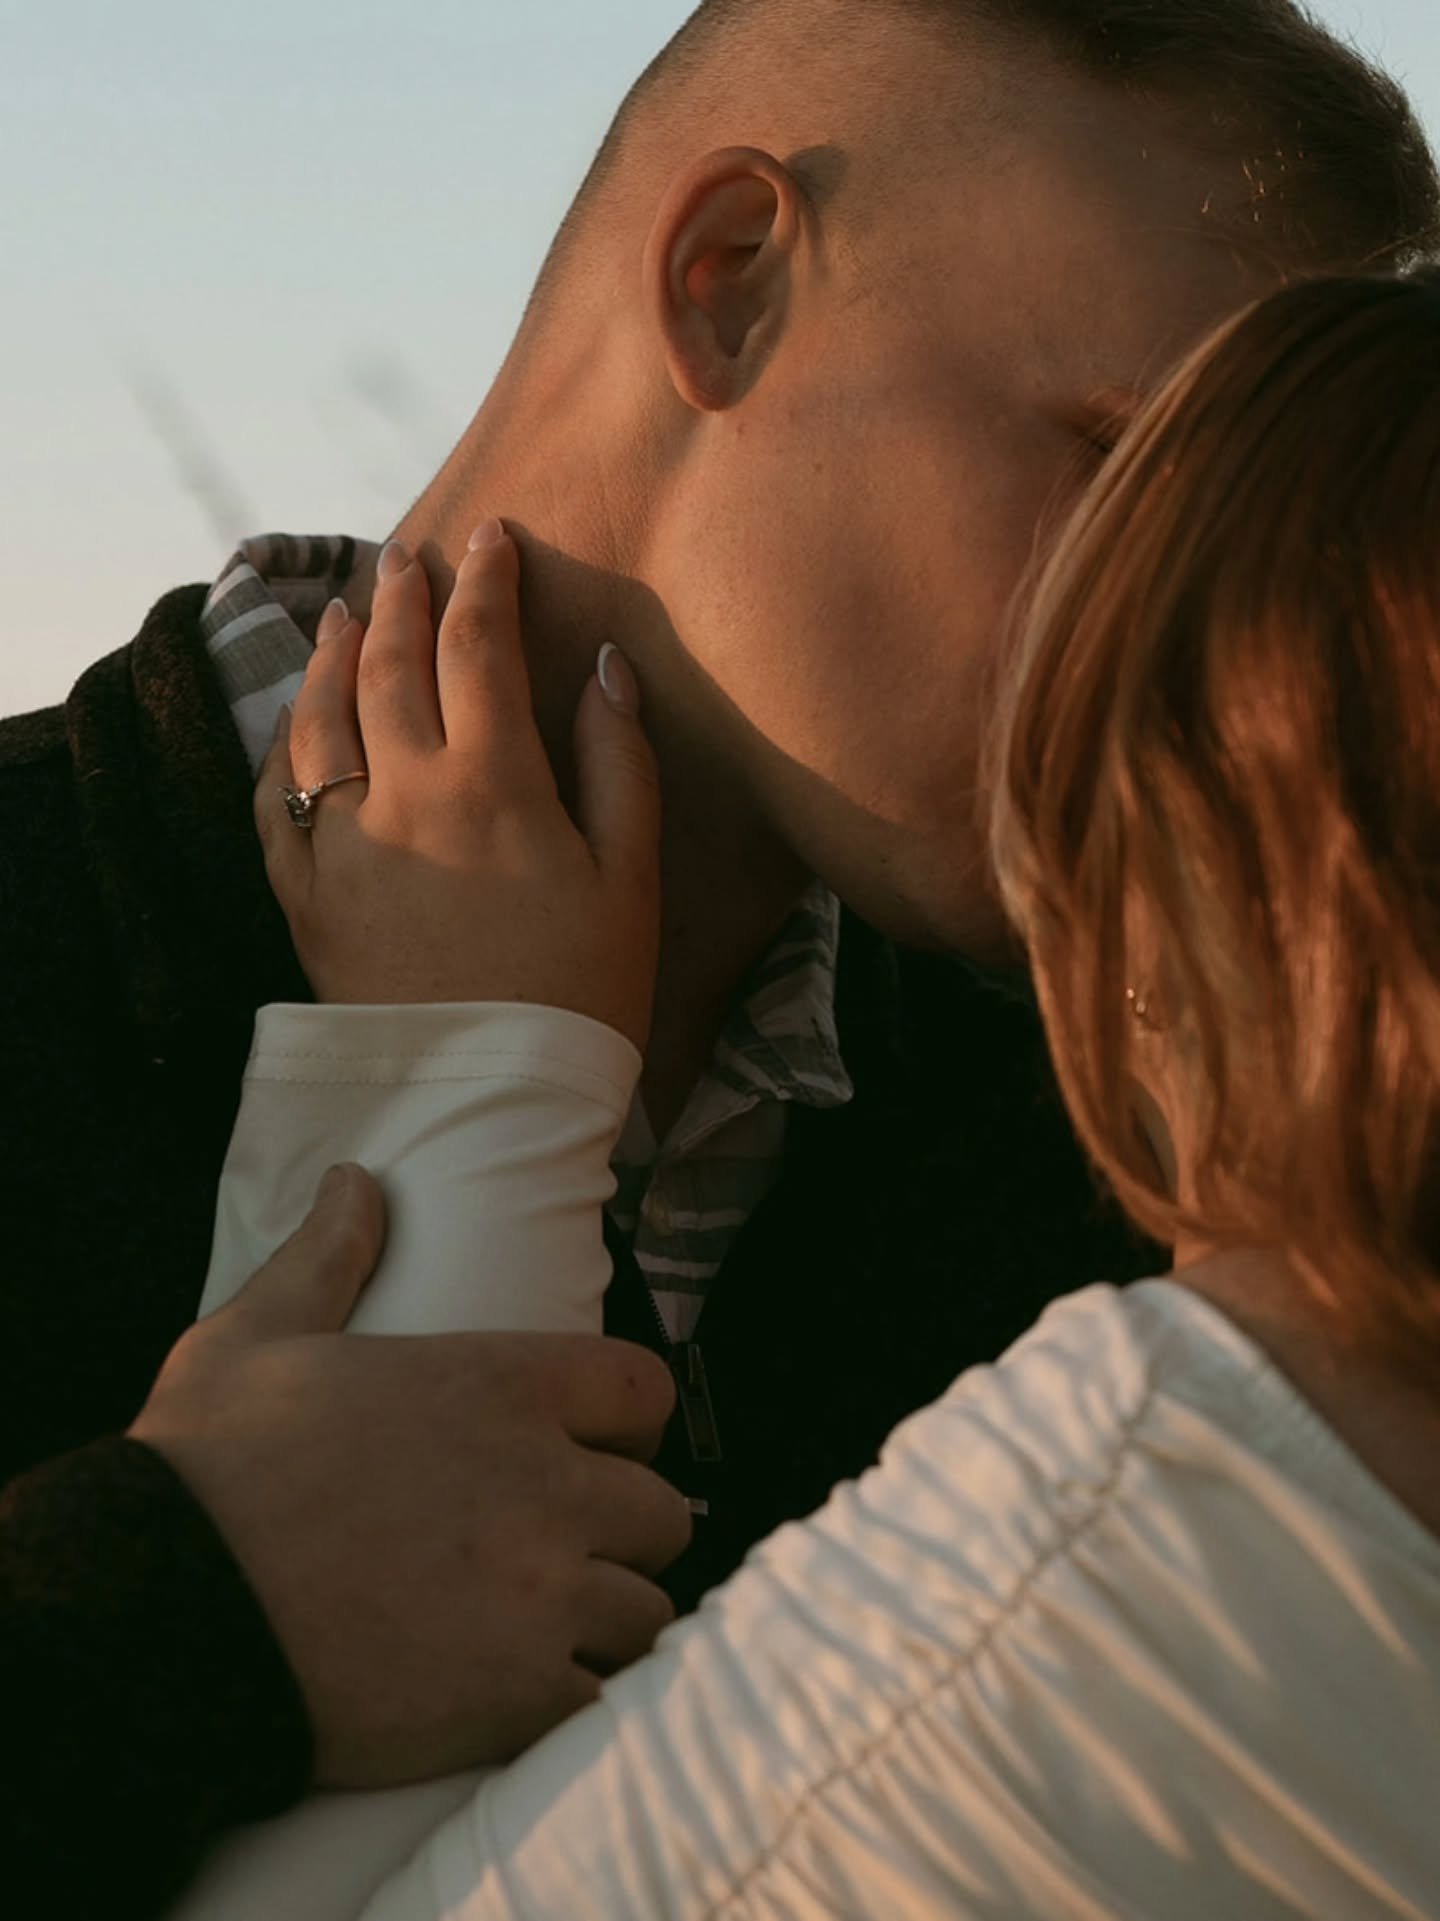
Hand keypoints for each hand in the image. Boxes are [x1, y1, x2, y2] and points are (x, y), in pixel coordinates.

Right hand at [129, 1166, 690, 1785]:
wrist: (158, 1610)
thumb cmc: (206, 1467)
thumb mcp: (256, 1335)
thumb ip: (329, 1256)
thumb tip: (353, 1181)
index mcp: (498, 1383)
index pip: (644, 1392)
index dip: (626, 1427)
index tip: (587, 1455)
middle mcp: (545, 1481)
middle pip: (660, 1514)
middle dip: (619, 1537)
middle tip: (556, 1558)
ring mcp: (542, 1592)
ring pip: (646, 1614)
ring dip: (601, 1625)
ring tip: (537, 1636)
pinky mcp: (520, 1693)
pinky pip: (602, 1700)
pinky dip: (571, 1704)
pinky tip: (513, 1698)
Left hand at [256, 524, 660, 1051]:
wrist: (495, 1099)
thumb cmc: (584, 990)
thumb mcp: (629, 876)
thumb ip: (617, 763)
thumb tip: (606, 667)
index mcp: (493, 781)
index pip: (478, 646)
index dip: (484, 580)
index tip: (490, 535)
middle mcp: (405, 796)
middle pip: (391, 666)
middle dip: (402, 598)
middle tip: (407, 557)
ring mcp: (344, 845)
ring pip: (321, 720)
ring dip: (332, 656)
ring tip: (345, 615)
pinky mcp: (306, 899)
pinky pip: (277, 804)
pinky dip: (282, 751)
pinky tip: (293, 729)